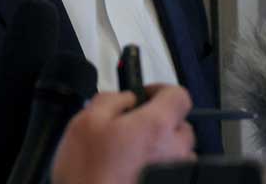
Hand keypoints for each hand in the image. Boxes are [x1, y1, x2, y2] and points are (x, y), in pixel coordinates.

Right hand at [51, 84, 196, 183]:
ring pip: (176, 152)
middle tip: (132, 127)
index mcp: (156, 126)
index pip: (179, 95)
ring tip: (129, 155)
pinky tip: (131, 173)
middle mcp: (173, 151)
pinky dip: (155, 169)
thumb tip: (125, 98)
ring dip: (159, 148)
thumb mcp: (86, 122)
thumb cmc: (88, 176)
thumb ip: (111, 99)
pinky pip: (170, 173)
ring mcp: (175, 175)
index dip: (161, 90)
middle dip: (159, 122)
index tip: (146, 95)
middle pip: (180, 125)